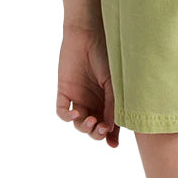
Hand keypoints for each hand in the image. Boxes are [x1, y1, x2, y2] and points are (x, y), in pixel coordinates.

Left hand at [56, 22, 119, 147]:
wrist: (88, 33)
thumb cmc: (106, 54)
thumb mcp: (114, 82)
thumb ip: (113, 105)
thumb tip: (112, 128)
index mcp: (108, 99)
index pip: (109, 123)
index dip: (111, 136)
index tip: (113, 144)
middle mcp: (93, 100)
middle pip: (93, 128)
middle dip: (97, 133)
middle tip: (101, 129)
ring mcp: (78, 97)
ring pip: (78, 123)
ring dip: (84, 127)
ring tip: (90, 121)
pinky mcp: (64, 91)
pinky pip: (62, 112)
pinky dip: (68, 116)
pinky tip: (77, 113)